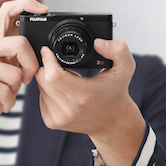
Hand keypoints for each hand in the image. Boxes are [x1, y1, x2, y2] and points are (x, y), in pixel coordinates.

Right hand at [0, 0, 45, 165]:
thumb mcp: (9, 73)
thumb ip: (19, 59)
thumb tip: (41, 51)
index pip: (7, 11)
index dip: (26, 4)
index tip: (44, 9)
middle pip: (20, 44)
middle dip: (31, 65)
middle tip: (27, 79)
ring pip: (14, 72)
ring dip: (16, 90)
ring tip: (5, 94)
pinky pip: (4, 91)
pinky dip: (8, 102)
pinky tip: (1, 103)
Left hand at [35, 38, 145, 165]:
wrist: (114, 122)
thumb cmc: (116, 93)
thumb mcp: (125, 68)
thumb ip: (118, 50)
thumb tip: (99, 43)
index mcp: (85, 94)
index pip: (53, 75)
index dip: (48, 60)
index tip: (48, 51)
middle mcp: (70, 109)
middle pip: (42, 79)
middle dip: (47, 66)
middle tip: (60, 64)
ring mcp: (60, 118)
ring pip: (40, 88)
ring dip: (47, 79)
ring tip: (66, 79)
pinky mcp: (53, 122)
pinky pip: (41, 99)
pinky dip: (47, 91)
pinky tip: (63, 90)